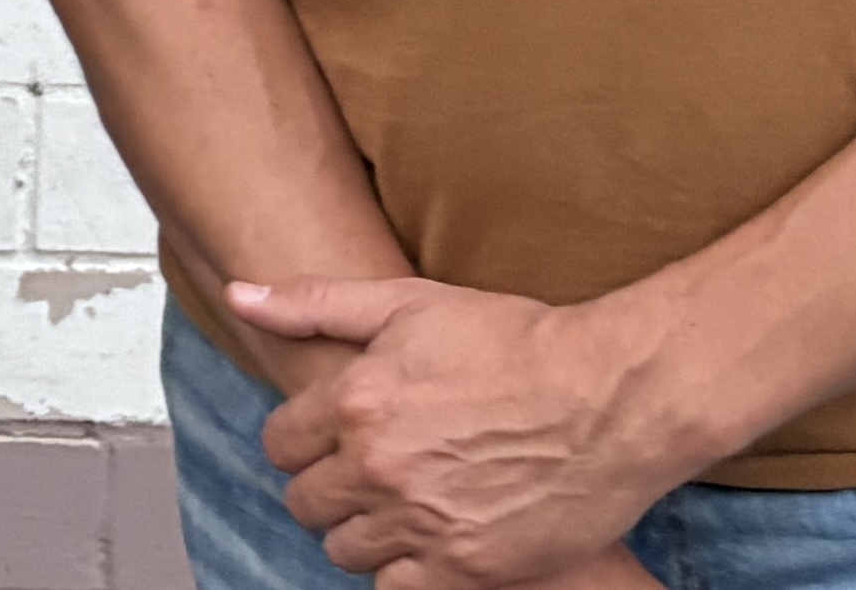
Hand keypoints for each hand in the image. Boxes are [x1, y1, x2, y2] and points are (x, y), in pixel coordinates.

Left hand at [239, 277, 696, 589]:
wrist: (614, 397)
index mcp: (357, 401)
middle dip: (330, 489)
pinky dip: (406, 571)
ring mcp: (423, 521)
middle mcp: (379, 466)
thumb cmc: (519, 343)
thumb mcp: (411, 303)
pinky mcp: (468, 567)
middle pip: (307, 504)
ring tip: (406, 505)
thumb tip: (240, 295)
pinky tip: (431, 541)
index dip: (305, 443)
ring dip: (366, 532)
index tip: (333, 440)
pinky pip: (397, 589)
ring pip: (346, 550)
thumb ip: (315, 303)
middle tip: (372, 474)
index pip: (280, 446)